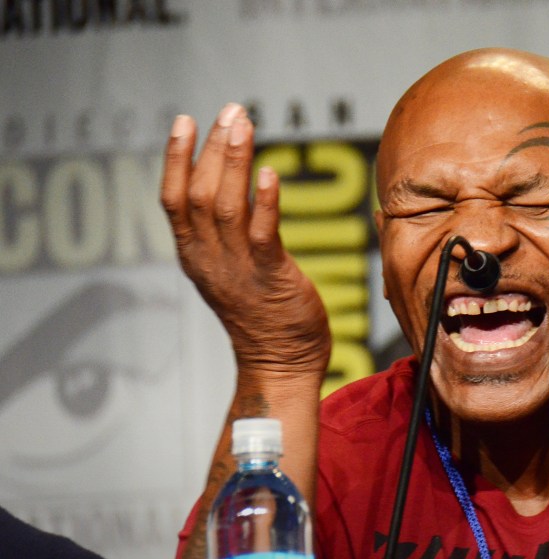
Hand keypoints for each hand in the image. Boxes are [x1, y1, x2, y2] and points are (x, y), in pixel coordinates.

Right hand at [161, 104, 330, 374]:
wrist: (279, 363)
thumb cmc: (263, 314)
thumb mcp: (231, 269)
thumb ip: (227, 233)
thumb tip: (238, 189)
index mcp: (194, 255)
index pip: (173, 199)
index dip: (176, 158)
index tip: (185, 121)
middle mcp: (208, 259)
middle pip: (199, 193)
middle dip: (212, 148)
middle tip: (231, 110)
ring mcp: (237, 269)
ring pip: (225, 206)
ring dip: (234, 162)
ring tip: (243, 125)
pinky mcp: (270, 277)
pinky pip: (261, 234)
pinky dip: (263, 202)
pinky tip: (269, 173)